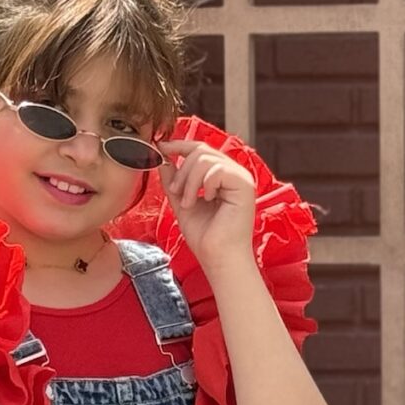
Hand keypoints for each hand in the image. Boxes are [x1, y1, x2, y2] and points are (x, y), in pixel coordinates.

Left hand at [163, 139, 256, 271]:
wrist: (218, 259)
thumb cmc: (205, 238)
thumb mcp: (182, 202)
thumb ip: (174, 180)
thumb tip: (162, 156)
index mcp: (222, 177)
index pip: (201, 150)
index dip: (179, 145)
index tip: (160, 146)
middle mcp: (234, 174)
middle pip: (201, 150)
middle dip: (181, 171)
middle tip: (175, 193)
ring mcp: (241, 178)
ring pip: (205, 158)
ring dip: (189, 181)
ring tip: (187, 203)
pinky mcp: (244, 185)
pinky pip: (216, 169)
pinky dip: (203, 184)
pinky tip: (205, 200)